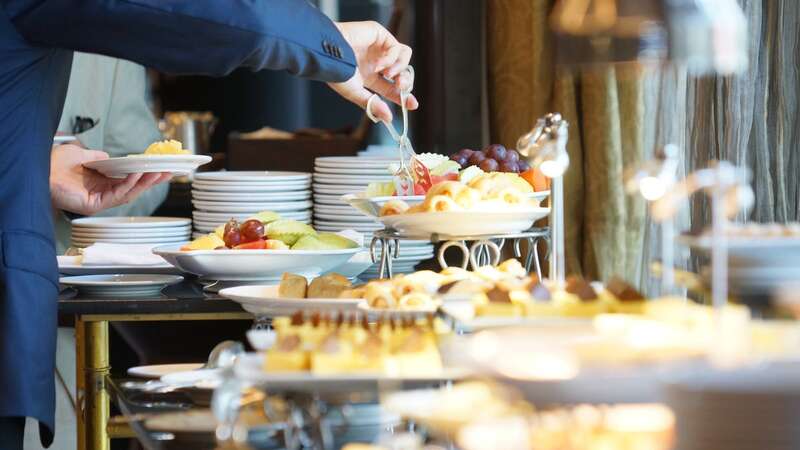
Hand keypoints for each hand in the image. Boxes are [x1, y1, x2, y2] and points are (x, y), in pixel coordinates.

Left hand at [50, 144, 171, 214]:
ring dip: (145, 183)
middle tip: (168, 172)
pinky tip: (138, 173)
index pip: (128, 180)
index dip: (145, 175)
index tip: (159, 167)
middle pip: (133, 188)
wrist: (38, 170)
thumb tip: (110, 156)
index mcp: (101, 183)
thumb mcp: (81, 154)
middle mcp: (102, 193)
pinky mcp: (94, 205)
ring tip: (158, 172)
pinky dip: (129, 183)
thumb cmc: (53, 164)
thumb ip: (97, 156)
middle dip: (152, 180)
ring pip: (129, 193)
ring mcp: (99, 200)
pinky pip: (117, 194)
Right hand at [327, 21, 418, 122]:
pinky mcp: (380, 34)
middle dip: (405, 81)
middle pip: (401, 72)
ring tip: (387, 74)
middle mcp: (376, 61)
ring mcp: (378, 47)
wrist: (328, 53)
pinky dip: (391, 58)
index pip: (391, 87)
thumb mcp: (355, 93)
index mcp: (369, 76)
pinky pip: (397, 48)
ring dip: (400, 69)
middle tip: (401, 86)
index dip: (403, 96)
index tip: (412, 104)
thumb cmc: (335, 71)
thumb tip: (388, 119)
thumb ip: (373, 105)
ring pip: (404, 57)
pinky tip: (378, 64)